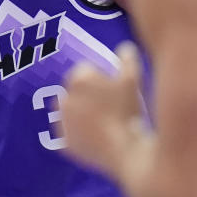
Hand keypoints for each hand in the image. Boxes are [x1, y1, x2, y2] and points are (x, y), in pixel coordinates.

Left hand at [59, 42, 145, 176]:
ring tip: (103, 122)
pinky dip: (80, 132)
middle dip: (88, 94)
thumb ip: (128, 59)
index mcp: (78, 80)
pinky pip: (71, 132)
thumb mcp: (133, 80)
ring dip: (82, 112)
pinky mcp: (65, 143)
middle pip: (76, 91)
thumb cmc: (129, 111)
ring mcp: (63, 122)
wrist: (125, 149)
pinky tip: (98, 136)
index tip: (111, 88)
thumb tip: (125, 47)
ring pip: (71, 111)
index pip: (84, 71)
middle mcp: (65, 99)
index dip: (99, 78)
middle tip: (109, 105)